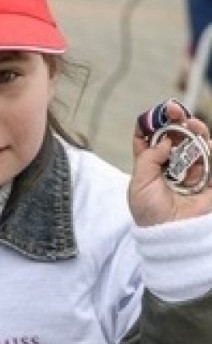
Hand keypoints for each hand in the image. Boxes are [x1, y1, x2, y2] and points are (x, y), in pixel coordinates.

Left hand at [129, 99, 211, 225]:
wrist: (174, 233)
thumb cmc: (151, 214)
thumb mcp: (139, 184)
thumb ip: (149, 158)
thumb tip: (165, 139)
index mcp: (148, 167)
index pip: (149, 139)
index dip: (151, 123)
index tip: (155, 113)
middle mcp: (169, 166)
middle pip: (174, 135)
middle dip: (175, 119)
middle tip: (175, 110)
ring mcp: (189, 170)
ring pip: (194, 140)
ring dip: (193, 128)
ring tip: (191, 125)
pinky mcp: (207, 176)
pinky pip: (210, 155)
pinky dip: (207, 147)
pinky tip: (203, 145)